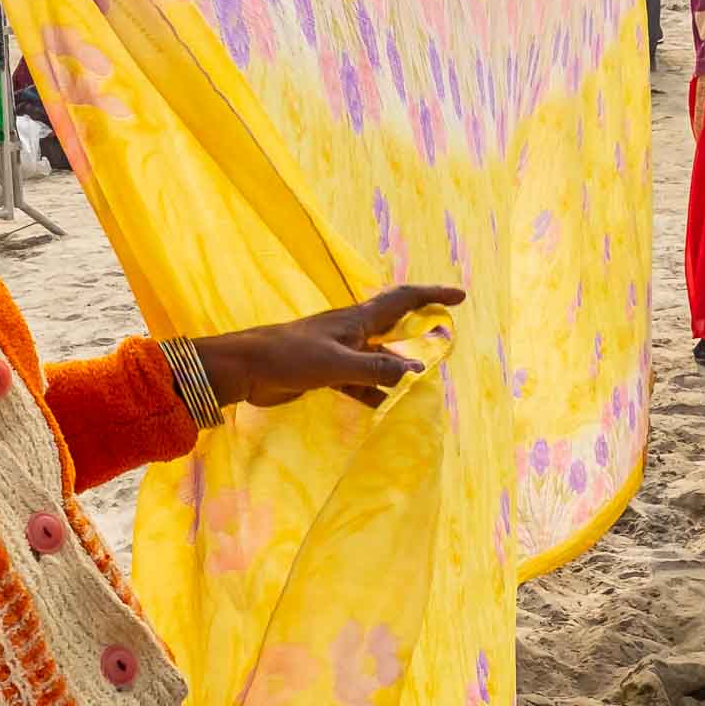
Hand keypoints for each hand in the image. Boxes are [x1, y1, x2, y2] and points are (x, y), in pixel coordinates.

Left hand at [193, 284, 465, 410]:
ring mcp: (339, 352)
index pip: (403, 299)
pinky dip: (375, 392)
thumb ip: (377, 369)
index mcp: (357, 319)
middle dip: (421, 331)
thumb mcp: (337, 364)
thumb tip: (418, 370)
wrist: (244, 368)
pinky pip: (360, 382)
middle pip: (395, 327)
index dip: (432, 296)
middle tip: (446, 341)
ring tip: (422, 386)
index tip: (459, 297)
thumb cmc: (289, 357)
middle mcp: (352, 331)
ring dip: (399, 369)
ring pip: (379, 359)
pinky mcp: (325, 372)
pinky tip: (387, 409)